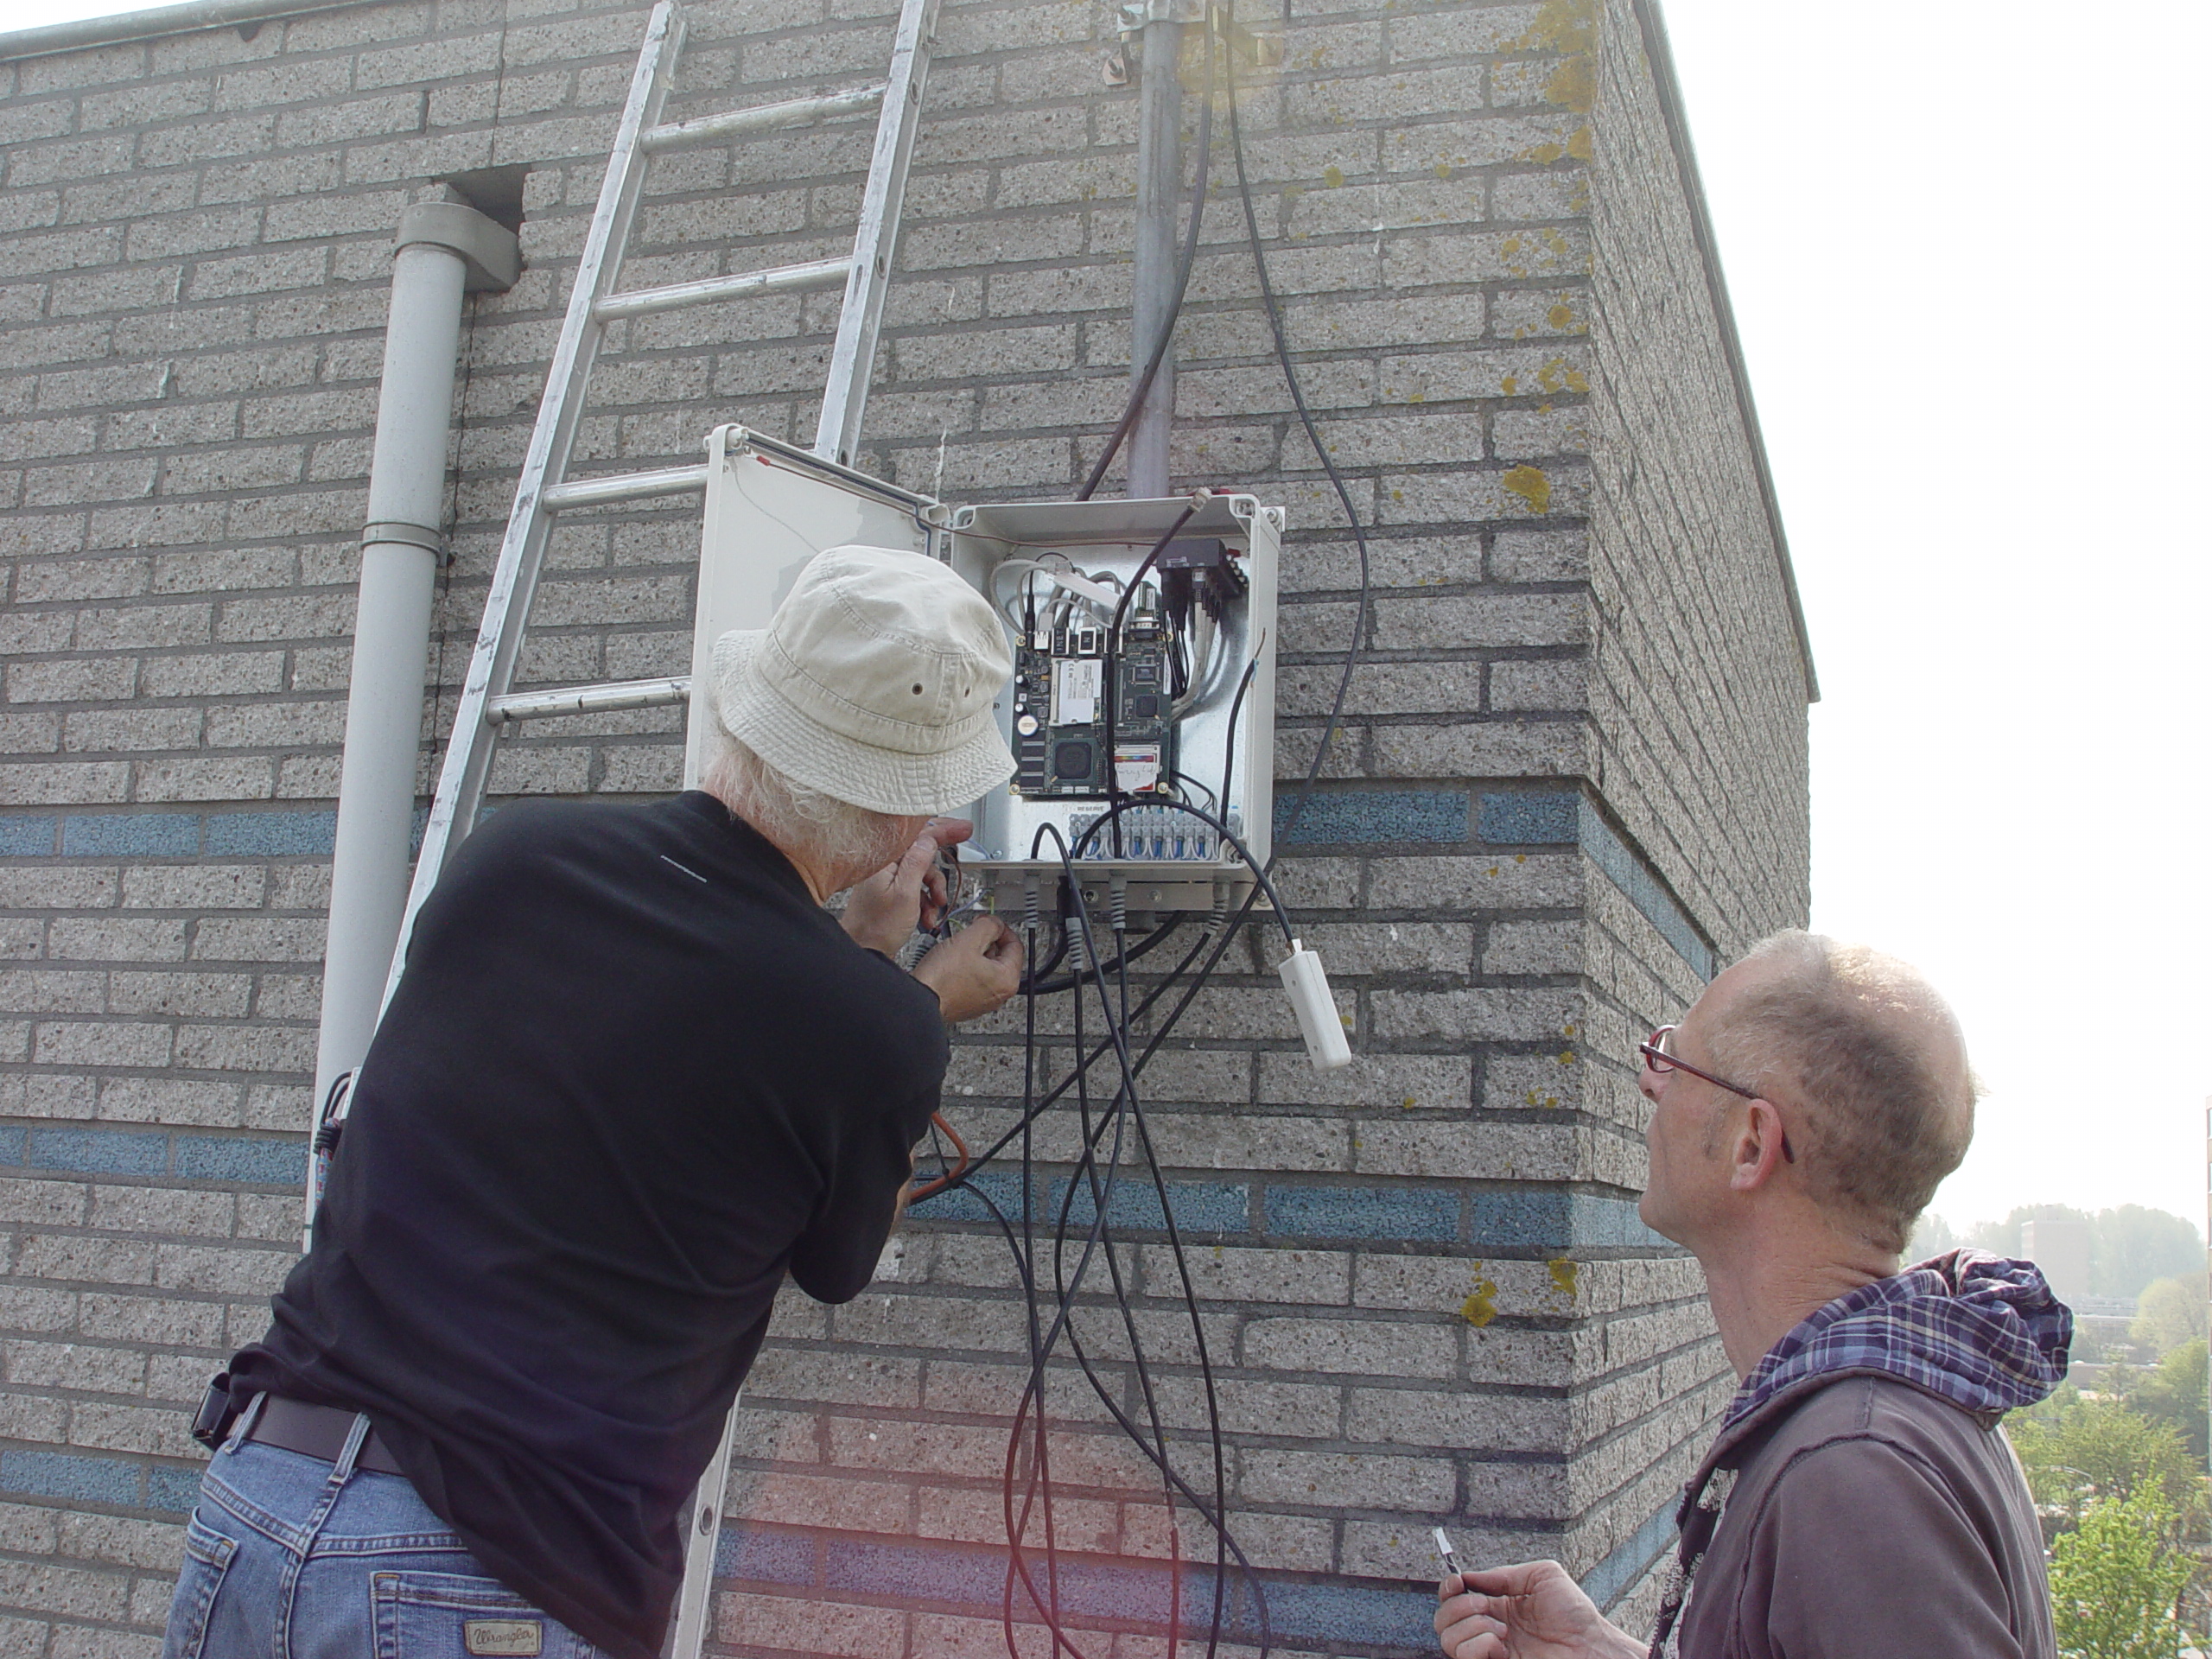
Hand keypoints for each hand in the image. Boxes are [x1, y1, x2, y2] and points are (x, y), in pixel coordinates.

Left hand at [841, 818, 971, 955]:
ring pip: (923, 873)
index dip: (944, 830)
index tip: (963, 829)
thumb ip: (918, 863)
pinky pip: (917, 888)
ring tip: (934, 908)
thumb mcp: (905, 894)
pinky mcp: (891, 892)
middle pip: (921, 853)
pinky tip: (926, 916)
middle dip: (940, 866)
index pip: (918, 835)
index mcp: (885, 860)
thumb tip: (929, 839)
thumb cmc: (877, 928)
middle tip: (959, 863)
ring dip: (934, 891)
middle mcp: (885, 865)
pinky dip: (925, 901)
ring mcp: (888, 879)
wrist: (864, 952)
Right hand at [911, 915, 1023, 1023]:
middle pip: (1001, 957)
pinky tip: (951, 964)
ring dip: (974, 954)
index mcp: (1007, 979)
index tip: (989, 922)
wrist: (919, 1002)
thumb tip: (995, 923)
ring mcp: (984, 1001)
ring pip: (986, 968)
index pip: (1015, 944)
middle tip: (970, 934)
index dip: (1001, 928)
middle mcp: (1000, 994)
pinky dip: (966, 968)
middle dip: (986, 941)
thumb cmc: (942, 979)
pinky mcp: (969, 1004)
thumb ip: (989, 926)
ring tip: (957, 949)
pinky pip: (974, 979)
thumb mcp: (968, 940)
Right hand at [1434, 1561, 1643, 1658]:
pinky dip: (1479, 1646)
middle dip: (1459, 1607)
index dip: (1449, 1587)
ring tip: (1501, 1630)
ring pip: (1449, 1639)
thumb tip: (1470, 1577)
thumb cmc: (1575, 1613)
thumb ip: (1503, 1574)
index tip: (1459, 1582)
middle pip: (1443, 1618)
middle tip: (1486, 1607)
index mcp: (1498, 1606)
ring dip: (1472, 1627)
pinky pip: (1466, 1656)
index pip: (1455, 1597)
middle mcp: (1489, 1628)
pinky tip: (1501, 1645)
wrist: (1590, 1647)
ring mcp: (1490, 1650)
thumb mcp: (1542, 1575)